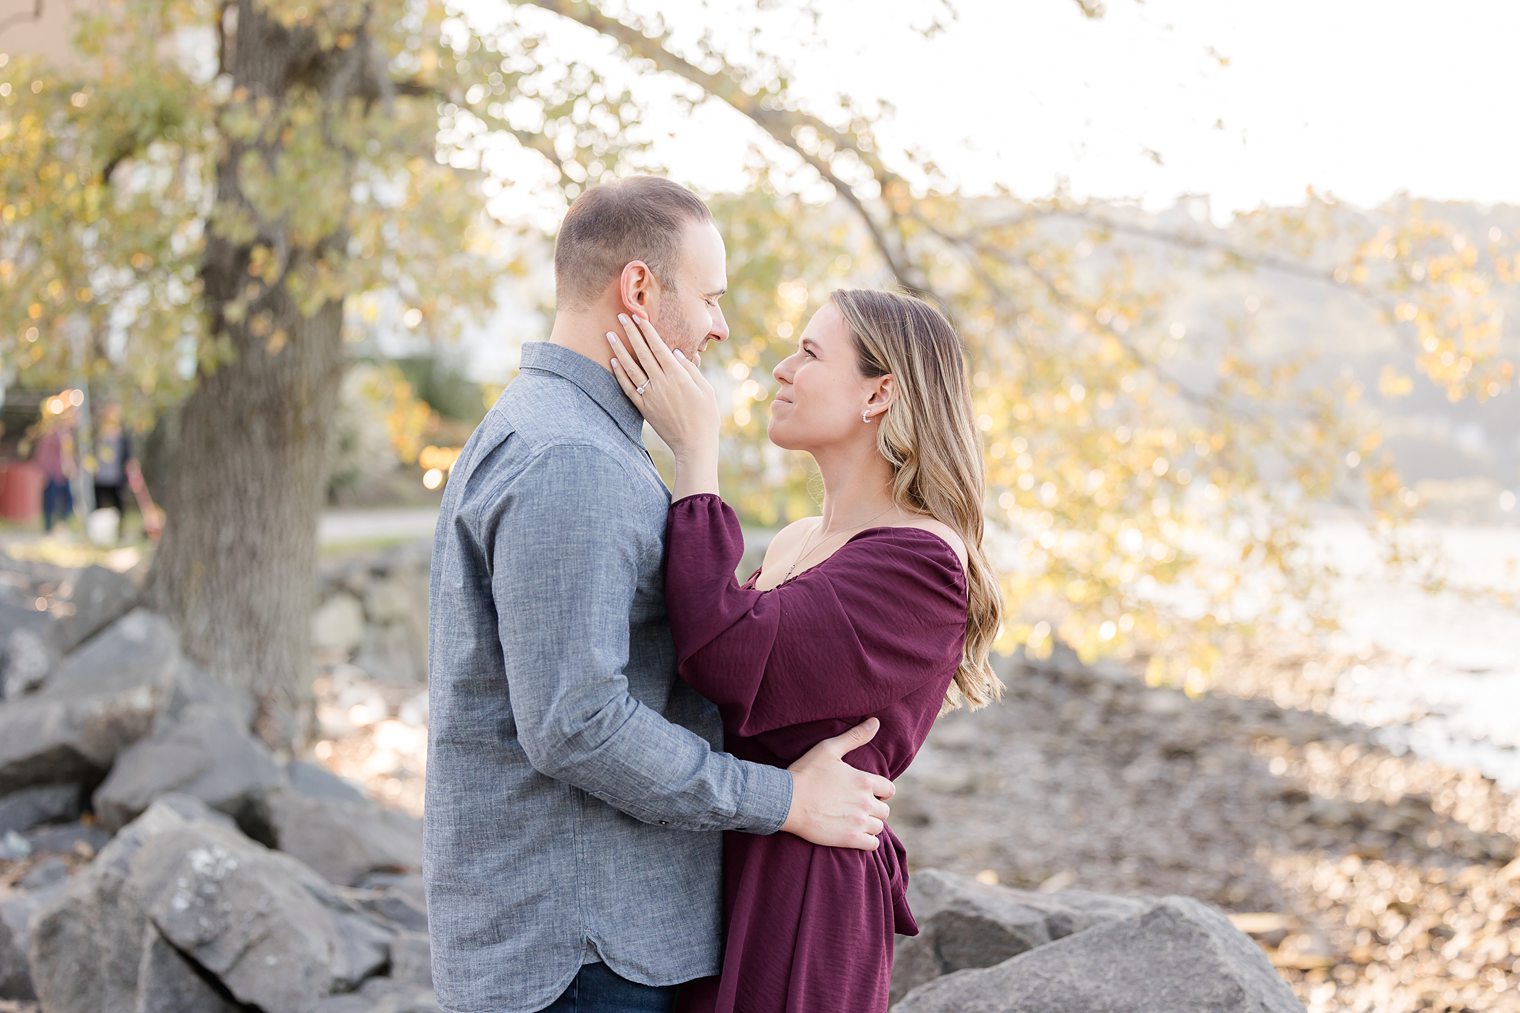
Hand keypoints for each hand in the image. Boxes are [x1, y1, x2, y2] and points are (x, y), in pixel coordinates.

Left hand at [607, 313, 719, 464]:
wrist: (694, 445)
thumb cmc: (706, 416)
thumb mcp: (706, 390)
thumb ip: (691, 369)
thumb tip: (676, 352)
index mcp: (678, 376)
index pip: (658, 347)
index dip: (647, 331)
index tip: (639, 317)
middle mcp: (661, 383)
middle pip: (641, 353)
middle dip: (630, 333)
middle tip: (620, 316)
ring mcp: (650, 396)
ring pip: (630, 368)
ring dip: (619, 350)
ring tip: (609, 335)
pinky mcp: (644, 408)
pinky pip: (627, 388)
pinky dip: (619, 374)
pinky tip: (613, 362)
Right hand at [781, 717, 894, 850]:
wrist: (786, 801)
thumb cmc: (806, 772)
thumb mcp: (829, 749)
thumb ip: (855, 736)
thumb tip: (875, 721)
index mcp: (864, 781)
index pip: (889, 789)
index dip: (879, 791)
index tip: (867, 792)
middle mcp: (866, 802)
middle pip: (884, 810)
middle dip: (874, 808)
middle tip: (857, 807)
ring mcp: (858, 822)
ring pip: (878, 827)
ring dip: (870, 824)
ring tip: (854, 820)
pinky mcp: (849, 839)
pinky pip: (872, 845)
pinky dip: (867, 841)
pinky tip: (854, 834)